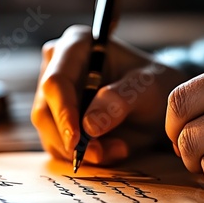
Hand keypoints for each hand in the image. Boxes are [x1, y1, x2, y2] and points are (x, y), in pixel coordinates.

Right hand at [32, 25, 186, 164]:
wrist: (158, 102)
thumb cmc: (153, 85)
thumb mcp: (146, 88)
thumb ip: (119, 101)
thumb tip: (88, 126)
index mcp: (76, 45)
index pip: (56, 81)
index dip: (64, 112)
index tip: (77, 140)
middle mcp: (57, 67)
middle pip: (45, 110)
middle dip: (72, 139)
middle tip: (103, 153)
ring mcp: (54, 96)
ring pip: (49, 133)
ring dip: (81, 151)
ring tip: (119, 148)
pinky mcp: (57, 120)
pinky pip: (59, 146)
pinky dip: (83, 157)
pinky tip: (112, 150)